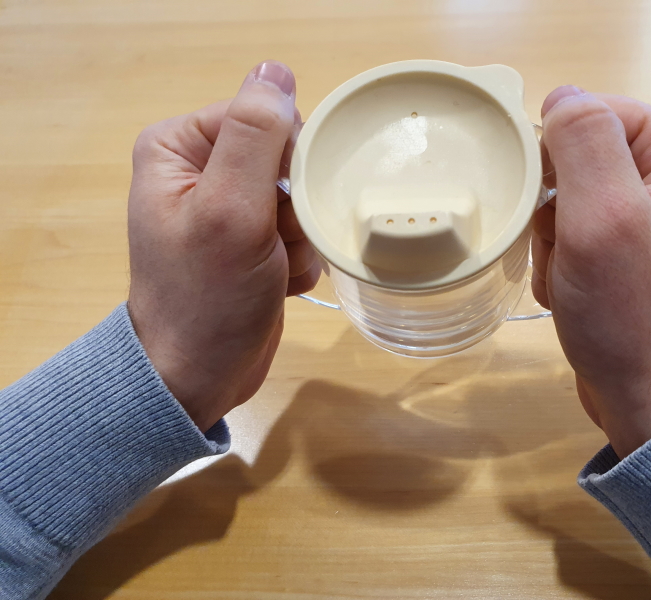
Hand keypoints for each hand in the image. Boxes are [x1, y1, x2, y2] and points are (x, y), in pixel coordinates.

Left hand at [127, 61, 319, 431]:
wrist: (199, 374)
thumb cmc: (206, 297)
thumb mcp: (230, 210)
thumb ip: (254, 136)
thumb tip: (275, 72)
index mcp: (180, 147)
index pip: (260, 116)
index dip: (285, 156)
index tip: (281, 201)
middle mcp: (203, 170)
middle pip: (286, 157)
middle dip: (296, 204)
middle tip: (276, 240)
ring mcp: (230, 208)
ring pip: (301, 196)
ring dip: (302, 236)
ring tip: (274, 267)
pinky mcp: (253, 242)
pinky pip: (301, 230)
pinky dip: (300, 259)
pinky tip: (278, 282)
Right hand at [533, 86, 650, 457]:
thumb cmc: (636, 317)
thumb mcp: (606, 219)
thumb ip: (582, 143)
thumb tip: (560, 98)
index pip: (591, 114)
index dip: (555, 160)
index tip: (553, 212)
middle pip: (573, 158)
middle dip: (552, 210)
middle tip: (567, 255)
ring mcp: (647, 212)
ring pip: (562, 198)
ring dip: (550, 242)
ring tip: (571, 280)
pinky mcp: (626, 247)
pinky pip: (568, 232)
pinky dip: (557, 262)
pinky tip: (572, 292)